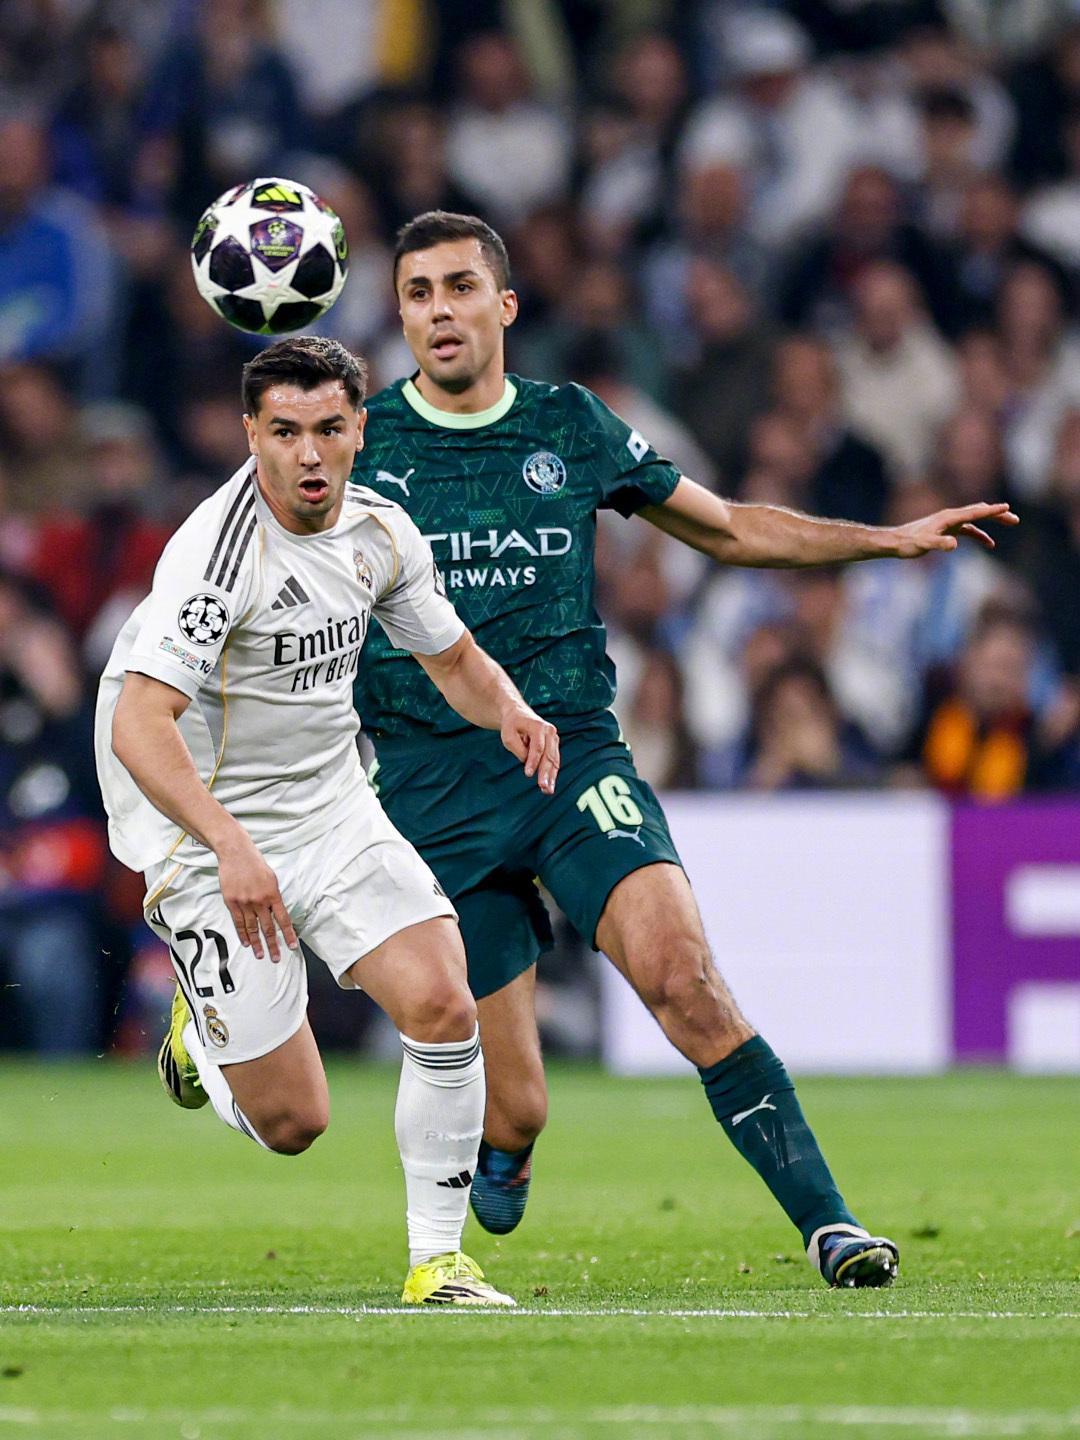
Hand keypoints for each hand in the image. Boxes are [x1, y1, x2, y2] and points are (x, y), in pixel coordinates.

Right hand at [215, 833, 297, 961]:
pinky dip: (243, 934)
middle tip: (275, 958)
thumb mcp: (271, 878)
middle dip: (272, 945)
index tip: (292, 946)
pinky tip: (246, 943)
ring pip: (252, 928)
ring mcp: (245, 903)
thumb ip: (274, 896)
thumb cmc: (255, 864)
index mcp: (273, 894)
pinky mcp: (232, 902)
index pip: (283, 919)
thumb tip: (276, 912)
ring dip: (257, 943)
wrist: (236, 854)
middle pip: (268, 928)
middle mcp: (260, 901)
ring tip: (260, 955)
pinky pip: (238, 923)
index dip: (288, 934)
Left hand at [500, 709, 559, 794]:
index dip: (533, 761)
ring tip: (548, 790)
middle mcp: (550, 732)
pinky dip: (552, 774)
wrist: (518, 715)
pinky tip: (549, 785)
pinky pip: (554, 762)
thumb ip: (518, 748)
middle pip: (549, 755)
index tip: (528, 774)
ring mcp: (554, 739)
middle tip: (543, 787)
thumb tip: (527, 761)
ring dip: (551, 776)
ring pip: (554, 760)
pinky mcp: (553, 746)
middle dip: (546, 773)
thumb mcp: (508, 735)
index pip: (538, 747)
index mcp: (539, 726)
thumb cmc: (512, 725)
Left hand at [891, 502, 1018, 556]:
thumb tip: (955, 544)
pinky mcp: (947, 530)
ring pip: (976, 519)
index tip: (1007, 508)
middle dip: (997, 514)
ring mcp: (949, 522)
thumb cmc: (908, 544)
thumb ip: (940, 544)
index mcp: (949, 517)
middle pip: (979, 512)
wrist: (895, 542)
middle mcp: (950, 516)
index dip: (991, 511)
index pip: (975, 512)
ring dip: (992, 521)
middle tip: (1015, 518)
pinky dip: (980, 534)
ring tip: (1011, 522)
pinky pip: (968, 529)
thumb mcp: (924, 545)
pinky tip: (989, 543)